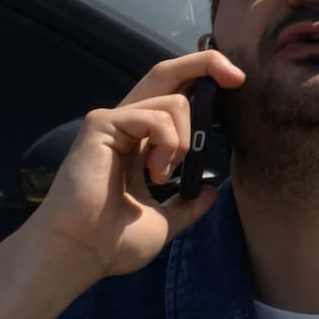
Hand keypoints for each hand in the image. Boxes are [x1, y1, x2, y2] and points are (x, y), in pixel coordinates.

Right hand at [24, 49, 245, 285]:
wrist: (80, 255)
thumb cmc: (111, 244)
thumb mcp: (163, 221)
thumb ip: (186, 205)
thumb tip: (209, 192)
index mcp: (139, 144)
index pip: (174, 96)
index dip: (204, 84)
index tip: (236, 87)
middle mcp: (126, 126)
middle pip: (168, 72)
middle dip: (206, 63)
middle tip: (237, 78)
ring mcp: (112, 122)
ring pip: (174, 102)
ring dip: (182, 142)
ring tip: (161, 176)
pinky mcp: (101, 124)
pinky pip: (154, 116)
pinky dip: (166, 144)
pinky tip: (153, 174)